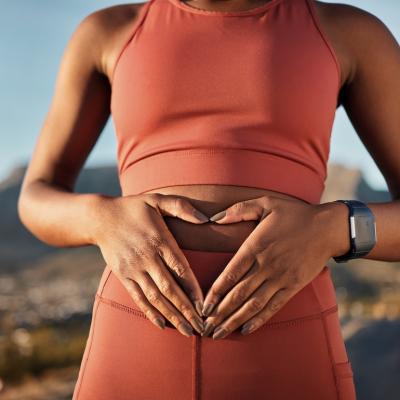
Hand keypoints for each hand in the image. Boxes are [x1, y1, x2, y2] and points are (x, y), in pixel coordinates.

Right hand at [93, 193, 208, 336]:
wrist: (100, 217)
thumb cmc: (133, 208)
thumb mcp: (157, 199)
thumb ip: (181, 207)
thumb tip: (206, 218)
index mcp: (159, 239)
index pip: (180, 268)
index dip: (193, 288)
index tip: (206, 305)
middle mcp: (147, 257)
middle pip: (169, 288)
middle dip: (186, 310)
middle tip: (202, 327)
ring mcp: (133, 268)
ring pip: (155, 297)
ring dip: (172, 316)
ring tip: (187, 331)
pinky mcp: (123, 275)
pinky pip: (138, 297)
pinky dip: (150, 312)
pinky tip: (162, 325)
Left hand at [201, 195, 342, 338]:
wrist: (327, 227)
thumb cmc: (294, 213)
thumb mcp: (265, 203)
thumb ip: (238, 210)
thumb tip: (213, 218)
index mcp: (256, 246)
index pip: (230, 274)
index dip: (215, 292)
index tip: (203, 306)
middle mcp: (266, 265)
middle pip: (238, 294)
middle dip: (220, 313)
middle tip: (204, 327)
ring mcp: (280, 278)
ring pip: (253, 304)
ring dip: (234, 320)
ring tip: (219, 334)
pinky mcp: (293, 286)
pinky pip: (274, 306)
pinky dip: (259, 320)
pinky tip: (246, 330)